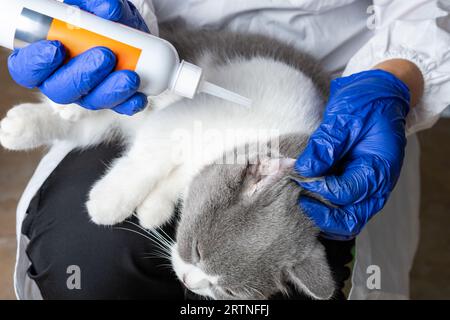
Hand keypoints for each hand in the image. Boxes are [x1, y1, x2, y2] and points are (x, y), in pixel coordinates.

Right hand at [8, 0, 148, 114]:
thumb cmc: (100, 16)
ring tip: (130, 76)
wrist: (128, 30)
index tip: (56, 48)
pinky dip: (129, 103)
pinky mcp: (111, 100)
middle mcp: (61, 79)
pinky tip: (139, 96)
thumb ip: (93, 2)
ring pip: (91, 101)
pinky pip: (119, 108)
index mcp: (43, 57)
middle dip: (82, 75)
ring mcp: (86, 93)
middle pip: (60, 90)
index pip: (25, 68)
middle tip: (105, 56)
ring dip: (111, 90)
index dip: (35, 63)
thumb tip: (107, 10)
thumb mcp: (93, 4)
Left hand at [295, 69, 410, 239]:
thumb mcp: (346, 117)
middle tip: (294, 199)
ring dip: (319, 216)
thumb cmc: (367, 102)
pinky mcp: (353, 186)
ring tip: (295, 199)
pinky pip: (338, 210)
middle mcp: (375, 186)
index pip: (348, 193)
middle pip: (349, 221)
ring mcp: (364, 190)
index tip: (298, 177)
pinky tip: (302, 196)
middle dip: (319, 215)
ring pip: (343, 221)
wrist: (378, 94)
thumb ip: (326, 145)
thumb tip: (305, 169)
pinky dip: (321, 209)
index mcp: (379, 169)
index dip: (320, 188)